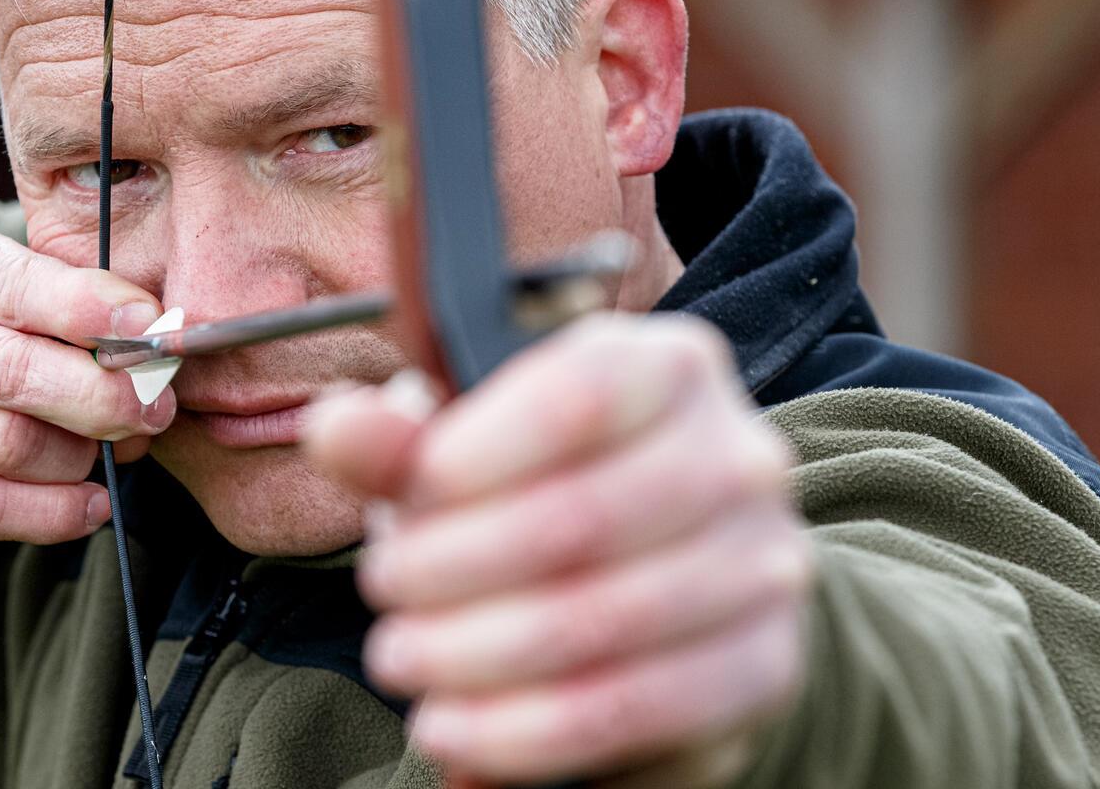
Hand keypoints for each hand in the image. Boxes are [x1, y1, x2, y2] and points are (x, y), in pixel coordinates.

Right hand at [0, 229, 173, 556]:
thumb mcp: (6, 294)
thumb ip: (81, 310)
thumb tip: (163, 346)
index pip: (23, 286)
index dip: (93, 309)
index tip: (154, 330)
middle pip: (16, 373)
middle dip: (101, 396)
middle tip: (155, 409)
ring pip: (11, 446)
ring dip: (79, 457)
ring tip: (109, 453)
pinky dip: (53, 513)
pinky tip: (90, 504)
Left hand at [305, 315, 810, 785]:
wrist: (679, 579)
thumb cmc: (555, 492)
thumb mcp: (473, 450)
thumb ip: (403, 440)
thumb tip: (337, 428)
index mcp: (669, 367)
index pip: (577, 396)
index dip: (473, 456)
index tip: (403, 501)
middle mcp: (737, 456)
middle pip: (580, 519)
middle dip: (453, 569)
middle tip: (384, 593)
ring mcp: (763, 564)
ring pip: (601, 623)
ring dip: (474, 656)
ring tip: (405, 661)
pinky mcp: (763, 666)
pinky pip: (632, 709)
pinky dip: (524, 732)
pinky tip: (458, 729)